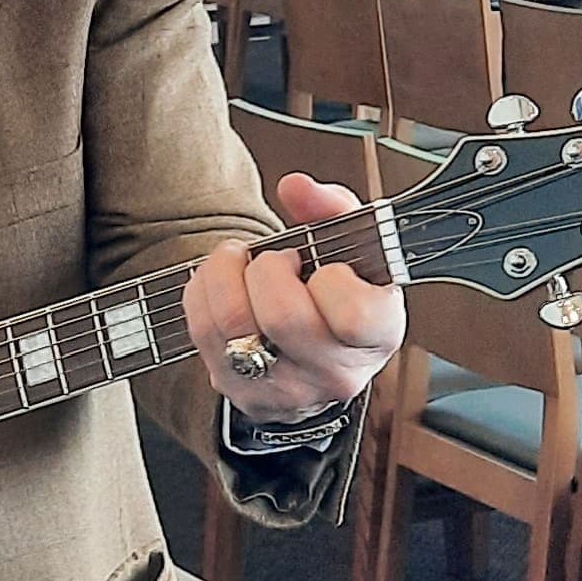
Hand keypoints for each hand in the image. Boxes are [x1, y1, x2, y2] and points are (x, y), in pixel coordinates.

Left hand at [184, 174, 404, 428]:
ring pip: (233, 325)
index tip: (327, 269)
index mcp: (377, 336)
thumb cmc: (339, 293)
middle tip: (275, 261)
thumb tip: (295, 188)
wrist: (319, 348)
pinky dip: (204, 295)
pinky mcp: (241, 392)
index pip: (352, 315)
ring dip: (225, 276)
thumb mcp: (353, 245)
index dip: (331, 281)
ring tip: (242, 264)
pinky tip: (223, 285)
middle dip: (268, 270)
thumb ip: (331, 207)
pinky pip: (203, 333)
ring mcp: (286, 390)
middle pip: (283, 318)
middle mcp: (335, 373)